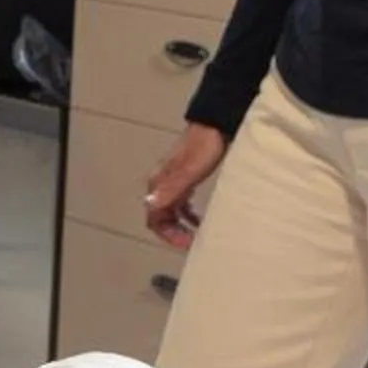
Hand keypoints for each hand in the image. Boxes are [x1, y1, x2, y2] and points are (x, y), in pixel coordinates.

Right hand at [144, 122, 226, 248]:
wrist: (217, 124)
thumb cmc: (205, 146)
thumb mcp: (190, 170)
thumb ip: (172, 189)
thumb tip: (150, 205)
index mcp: (159, 182)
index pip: (154, 218)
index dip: (168, 234)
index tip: (187, 243)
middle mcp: (162, 183)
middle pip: (160, 217)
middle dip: (174, 233)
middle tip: (193, 243)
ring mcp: (173, 180)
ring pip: (170, 211)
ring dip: (181, 226)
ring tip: (198, 235)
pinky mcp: (185, 178)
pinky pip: (181, 203)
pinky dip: (188, 215)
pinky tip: (200, 220)